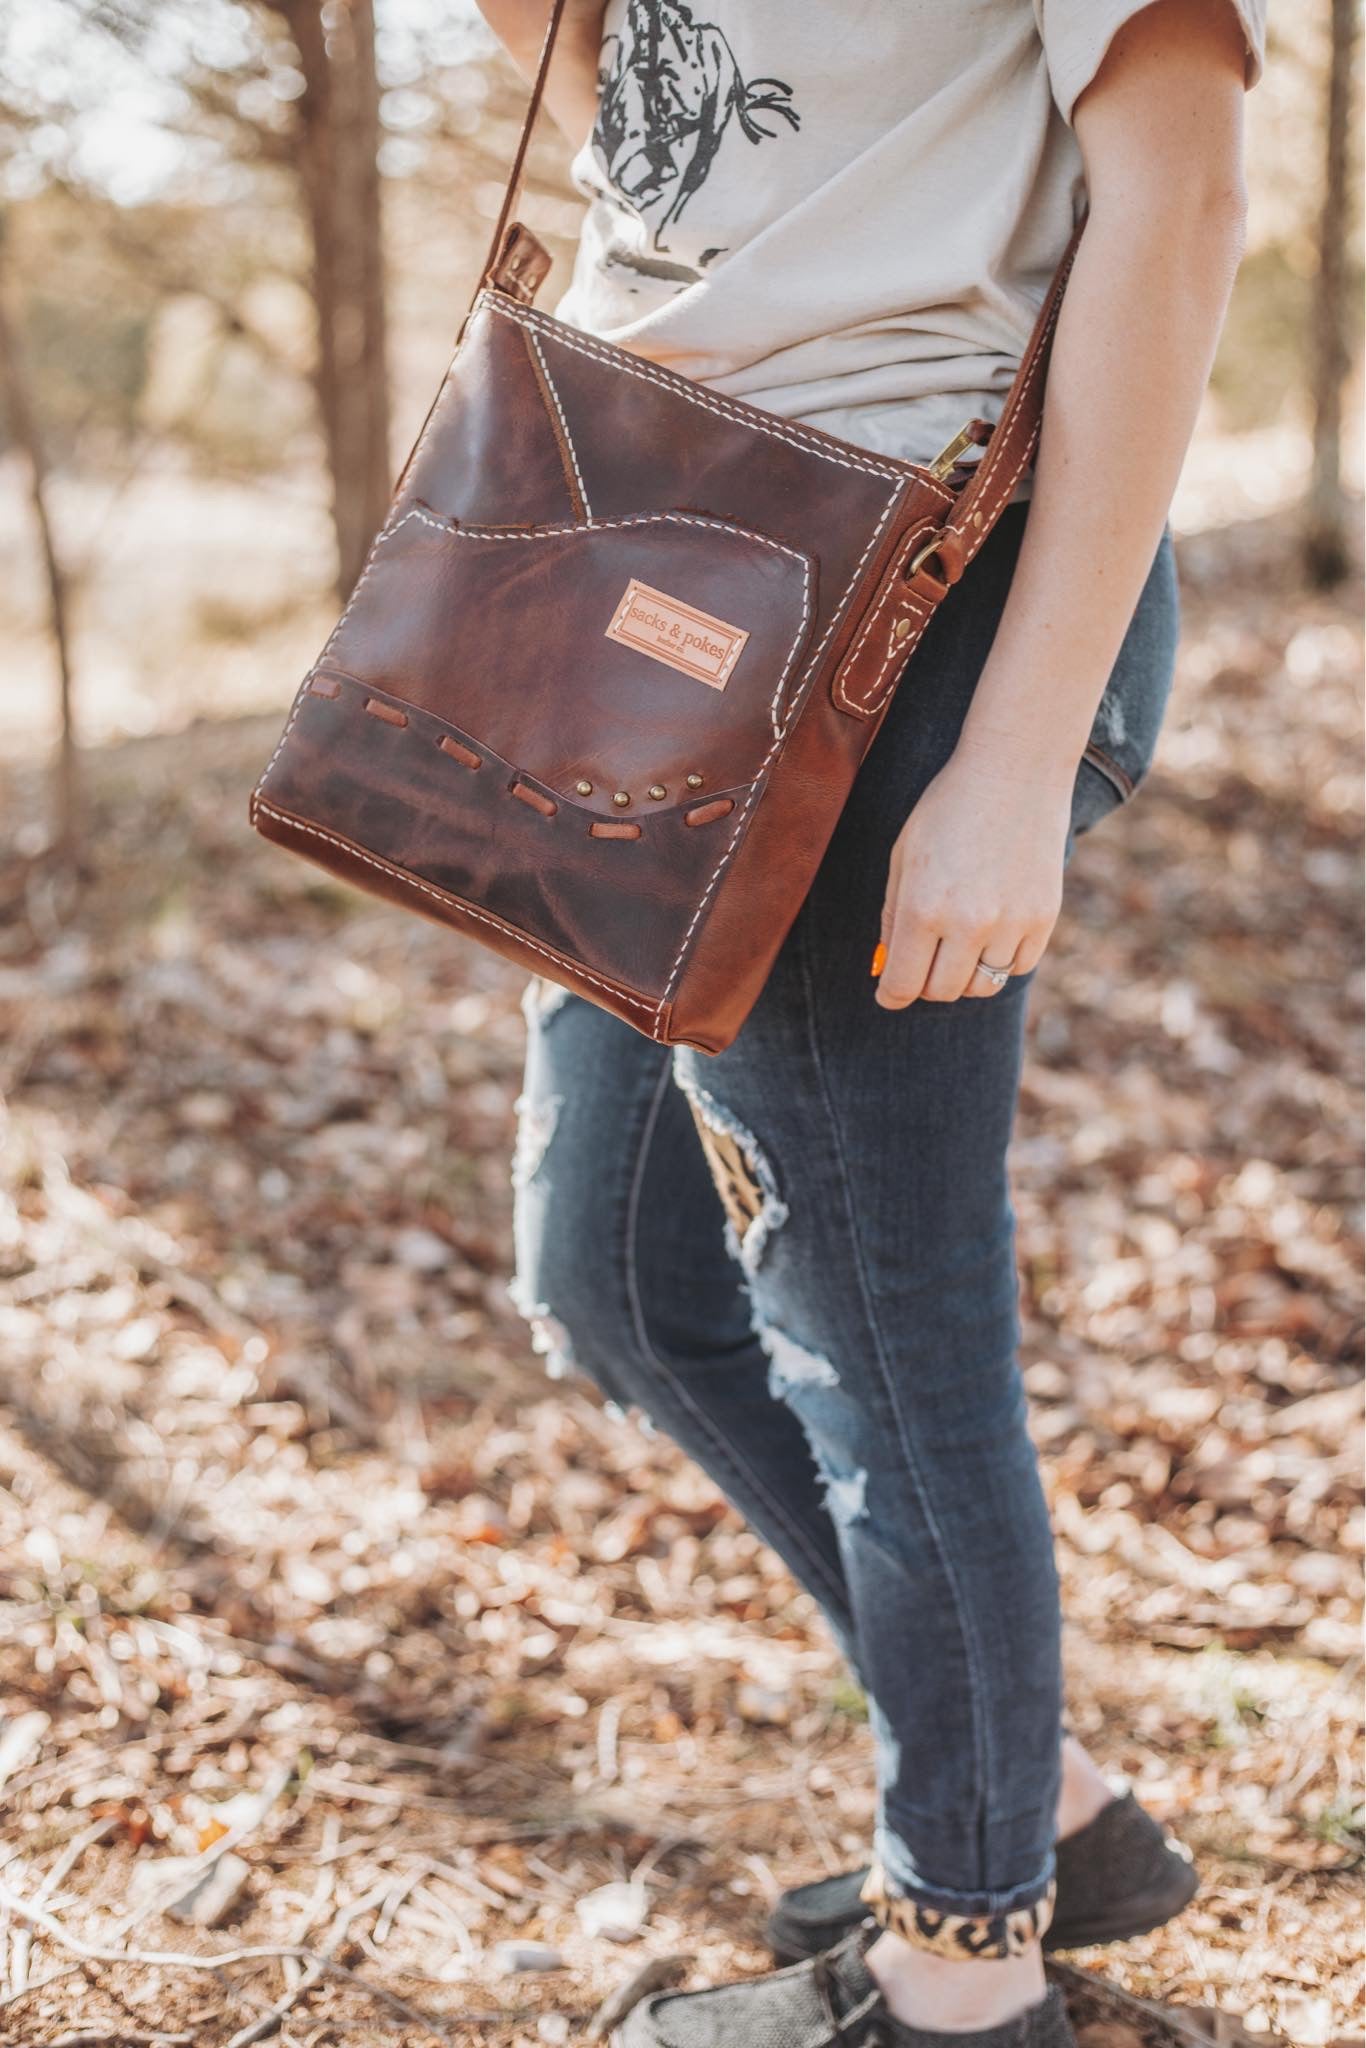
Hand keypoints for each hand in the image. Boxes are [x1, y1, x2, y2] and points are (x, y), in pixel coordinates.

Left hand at [874, 743, 1072, 1007]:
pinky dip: (1002, 959)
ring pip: (982, 985)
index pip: (902, 985)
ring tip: (960, 941)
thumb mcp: (904, 856)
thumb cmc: (948, 809)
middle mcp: (967, 922)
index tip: (889, 993)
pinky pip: (1017, 967)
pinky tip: (994, 927)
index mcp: (922, 907)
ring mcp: (1010, 923)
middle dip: (925, 984)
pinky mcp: (1043, 918)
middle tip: (924, 962)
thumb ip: (892, 916)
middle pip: (941, 992)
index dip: (890, 995)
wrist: (1015, 771)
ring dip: (965, 973)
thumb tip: (887, 967)